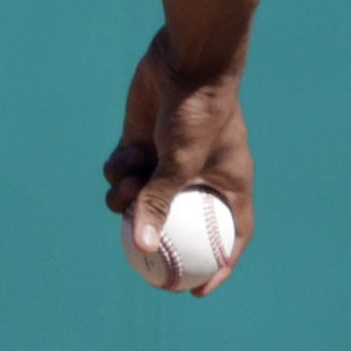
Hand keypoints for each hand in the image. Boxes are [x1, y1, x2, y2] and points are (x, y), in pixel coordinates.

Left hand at [103, 28, 254, 291]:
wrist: (187, 59)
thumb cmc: (200, 111)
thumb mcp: (180, 162)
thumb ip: (159, 203)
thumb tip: (140, 246)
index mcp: (227, 185)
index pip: (230, 236)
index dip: (218, 267)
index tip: (196, 291)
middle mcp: (200, 176)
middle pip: (179, 221)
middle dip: (156, 239)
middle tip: (139, 261)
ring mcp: (170, 158)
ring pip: (144, 196)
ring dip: (129, 200)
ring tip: (125, 190)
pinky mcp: (144, 140)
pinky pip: (126, 170)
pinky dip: (119, 170)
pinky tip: (121, 160)